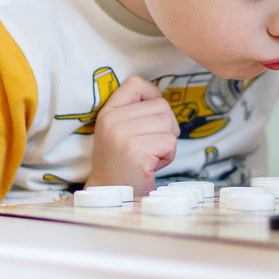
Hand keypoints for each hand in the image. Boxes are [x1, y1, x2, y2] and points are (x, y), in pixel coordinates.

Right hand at [85, 75, 179, 194]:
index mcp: (108, 112)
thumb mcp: (120, 131)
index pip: (136, 82)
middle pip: (162, 106)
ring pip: (169, 124)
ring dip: (167, 143)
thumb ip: (136, 112)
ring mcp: (123, 135)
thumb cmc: (123, 163)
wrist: (111, 195)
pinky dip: (168, 156)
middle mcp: (112, 120)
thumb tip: (162, 97)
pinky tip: (151, 165)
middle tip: (151, 146)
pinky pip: (170, 142)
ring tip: (149, 156)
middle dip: (166, 127)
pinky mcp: (136, 150)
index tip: (152, 115)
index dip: (153, 94)